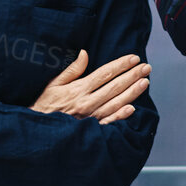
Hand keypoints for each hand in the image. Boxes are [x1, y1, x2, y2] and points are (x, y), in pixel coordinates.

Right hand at [30, 50, 150, 124]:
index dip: (121, 65)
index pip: (104, 73)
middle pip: (114, 86)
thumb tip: (85, 53)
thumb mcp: (53, 84)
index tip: (134, 58)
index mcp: (78, 89)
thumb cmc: (45, 105)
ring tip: (145, 82)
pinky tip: (132, 109)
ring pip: (116, 102)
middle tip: (147, 67)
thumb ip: (72, 70)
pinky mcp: (92, 129)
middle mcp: (87, 102)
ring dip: (132, 92)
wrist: (39, 131)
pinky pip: (109, 122)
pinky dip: (120, 116)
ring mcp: (91, 117)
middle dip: (132, 75)